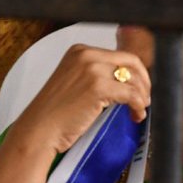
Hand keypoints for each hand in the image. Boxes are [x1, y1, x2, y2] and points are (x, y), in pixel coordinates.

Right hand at [7, 45, 150, 157]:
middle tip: (145, 98)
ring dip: (142, 96)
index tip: (139, 86)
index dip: (134, 72)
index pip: (120, 55)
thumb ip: (97, 73)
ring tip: (139, 109)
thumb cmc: (55, 113)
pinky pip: (131, 94)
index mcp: (80, 51)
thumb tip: (128, 78)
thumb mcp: (75, 81)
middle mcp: (86, 55)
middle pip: (131, 62)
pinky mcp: (98, 87)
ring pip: (133, 79)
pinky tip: (136, 115)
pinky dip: (138, 106)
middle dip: (143, 81)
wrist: (37, 131)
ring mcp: (92, 70)